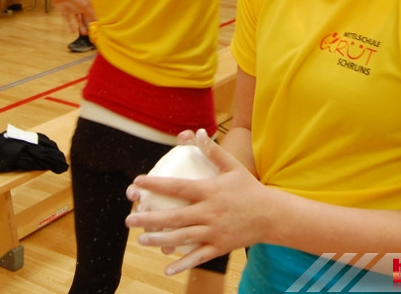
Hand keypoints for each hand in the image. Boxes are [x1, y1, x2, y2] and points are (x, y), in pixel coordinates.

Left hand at [54, 0, 95, 34]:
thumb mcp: (85, 6)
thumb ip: (90, 14)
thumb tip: (96, 21)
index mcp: (87, 4)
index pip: (92, 14)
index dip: (93, 21)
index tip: (95, 29)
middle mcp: (80, 6)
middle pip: (85, 18)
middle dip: (87, 25)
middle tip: (88, 33)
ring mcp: (73, 9)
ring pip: (78, 19)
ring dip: (80, 26)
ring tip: (83, 33)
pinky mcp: (65, 11)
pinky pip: (68, 19)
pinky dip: (70, 25)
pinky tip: (72, 31)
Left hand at [125, 129, 269, 274]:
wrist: (271, 216)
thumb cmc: (249, 189)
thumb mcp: (233, 167)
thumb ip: (213, 151)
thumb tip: (197, 131)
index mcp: (209, 191)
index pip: (178, 187)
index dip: (156, 184)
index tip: (138, 182)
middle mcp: (210, 212)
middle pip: (175, 217)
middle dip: (150, 218)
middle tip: (130, 218)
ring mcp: (214, 232)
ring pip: (183, 238)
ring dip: (160, 240)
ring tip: (141, 239)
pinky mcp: (219, 247)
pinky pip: (198, 257)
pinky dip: (183, 263)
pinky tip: (167, 268)